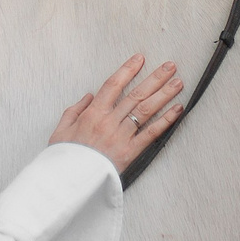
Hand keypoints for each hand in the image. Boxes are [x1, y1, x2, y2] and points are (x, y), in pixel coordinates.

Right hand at [48, 54, 185, 172]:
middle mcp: (109, 121)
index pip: (113, 85)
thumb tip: (89, 96)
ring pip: (146, 110)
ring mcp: (121, 136)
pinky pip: (151, 133)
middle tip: (169, 66)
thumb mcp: (61, 130)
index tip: (140, 59)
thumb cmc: (65, 157)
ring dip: (164, 94)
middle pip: (136, 94)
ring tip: (178, 82)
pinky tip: (177, 109)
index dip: (128, 70)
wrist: (68, 182)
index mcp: (92, 113)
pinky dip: (166, 120)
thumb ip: (75, 110)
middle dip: (155, 78)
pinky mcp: (130, 152)